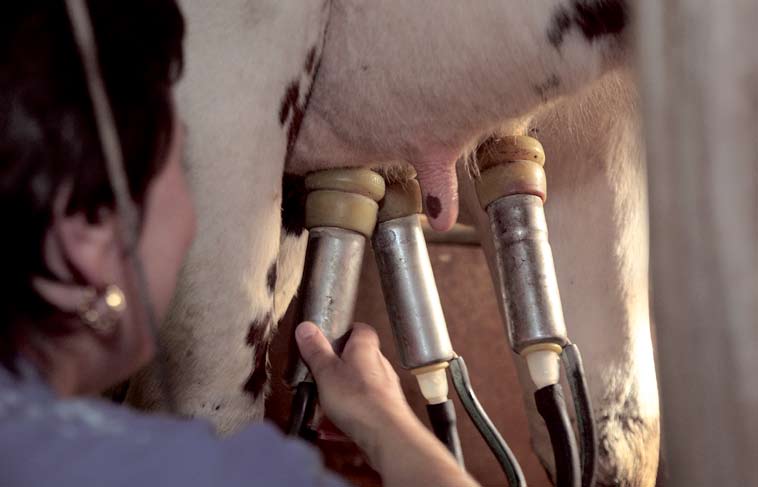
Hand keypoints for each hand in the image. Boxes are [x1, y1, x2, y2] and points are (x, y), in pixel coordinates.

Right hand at [294, 321, 414, 457]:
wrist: (385, 432)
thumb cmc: (356, 398)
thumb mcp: (326, 371)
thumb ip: (316, 350)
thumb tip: (305, 327)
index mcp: (365, 347)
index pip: (361, 329)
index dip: (347, 331)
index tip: (331, 338)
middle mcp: (380, 361)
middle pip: (363, 353)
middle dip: (345, 360)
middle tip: (325, 368)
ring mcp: (387, 384)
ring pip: (367, 376)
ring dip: (352, 382)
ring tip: (332, 394)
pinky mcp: (389, 405)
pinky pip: (371, 397)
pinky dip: (359, 402)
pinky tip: (346, 413)